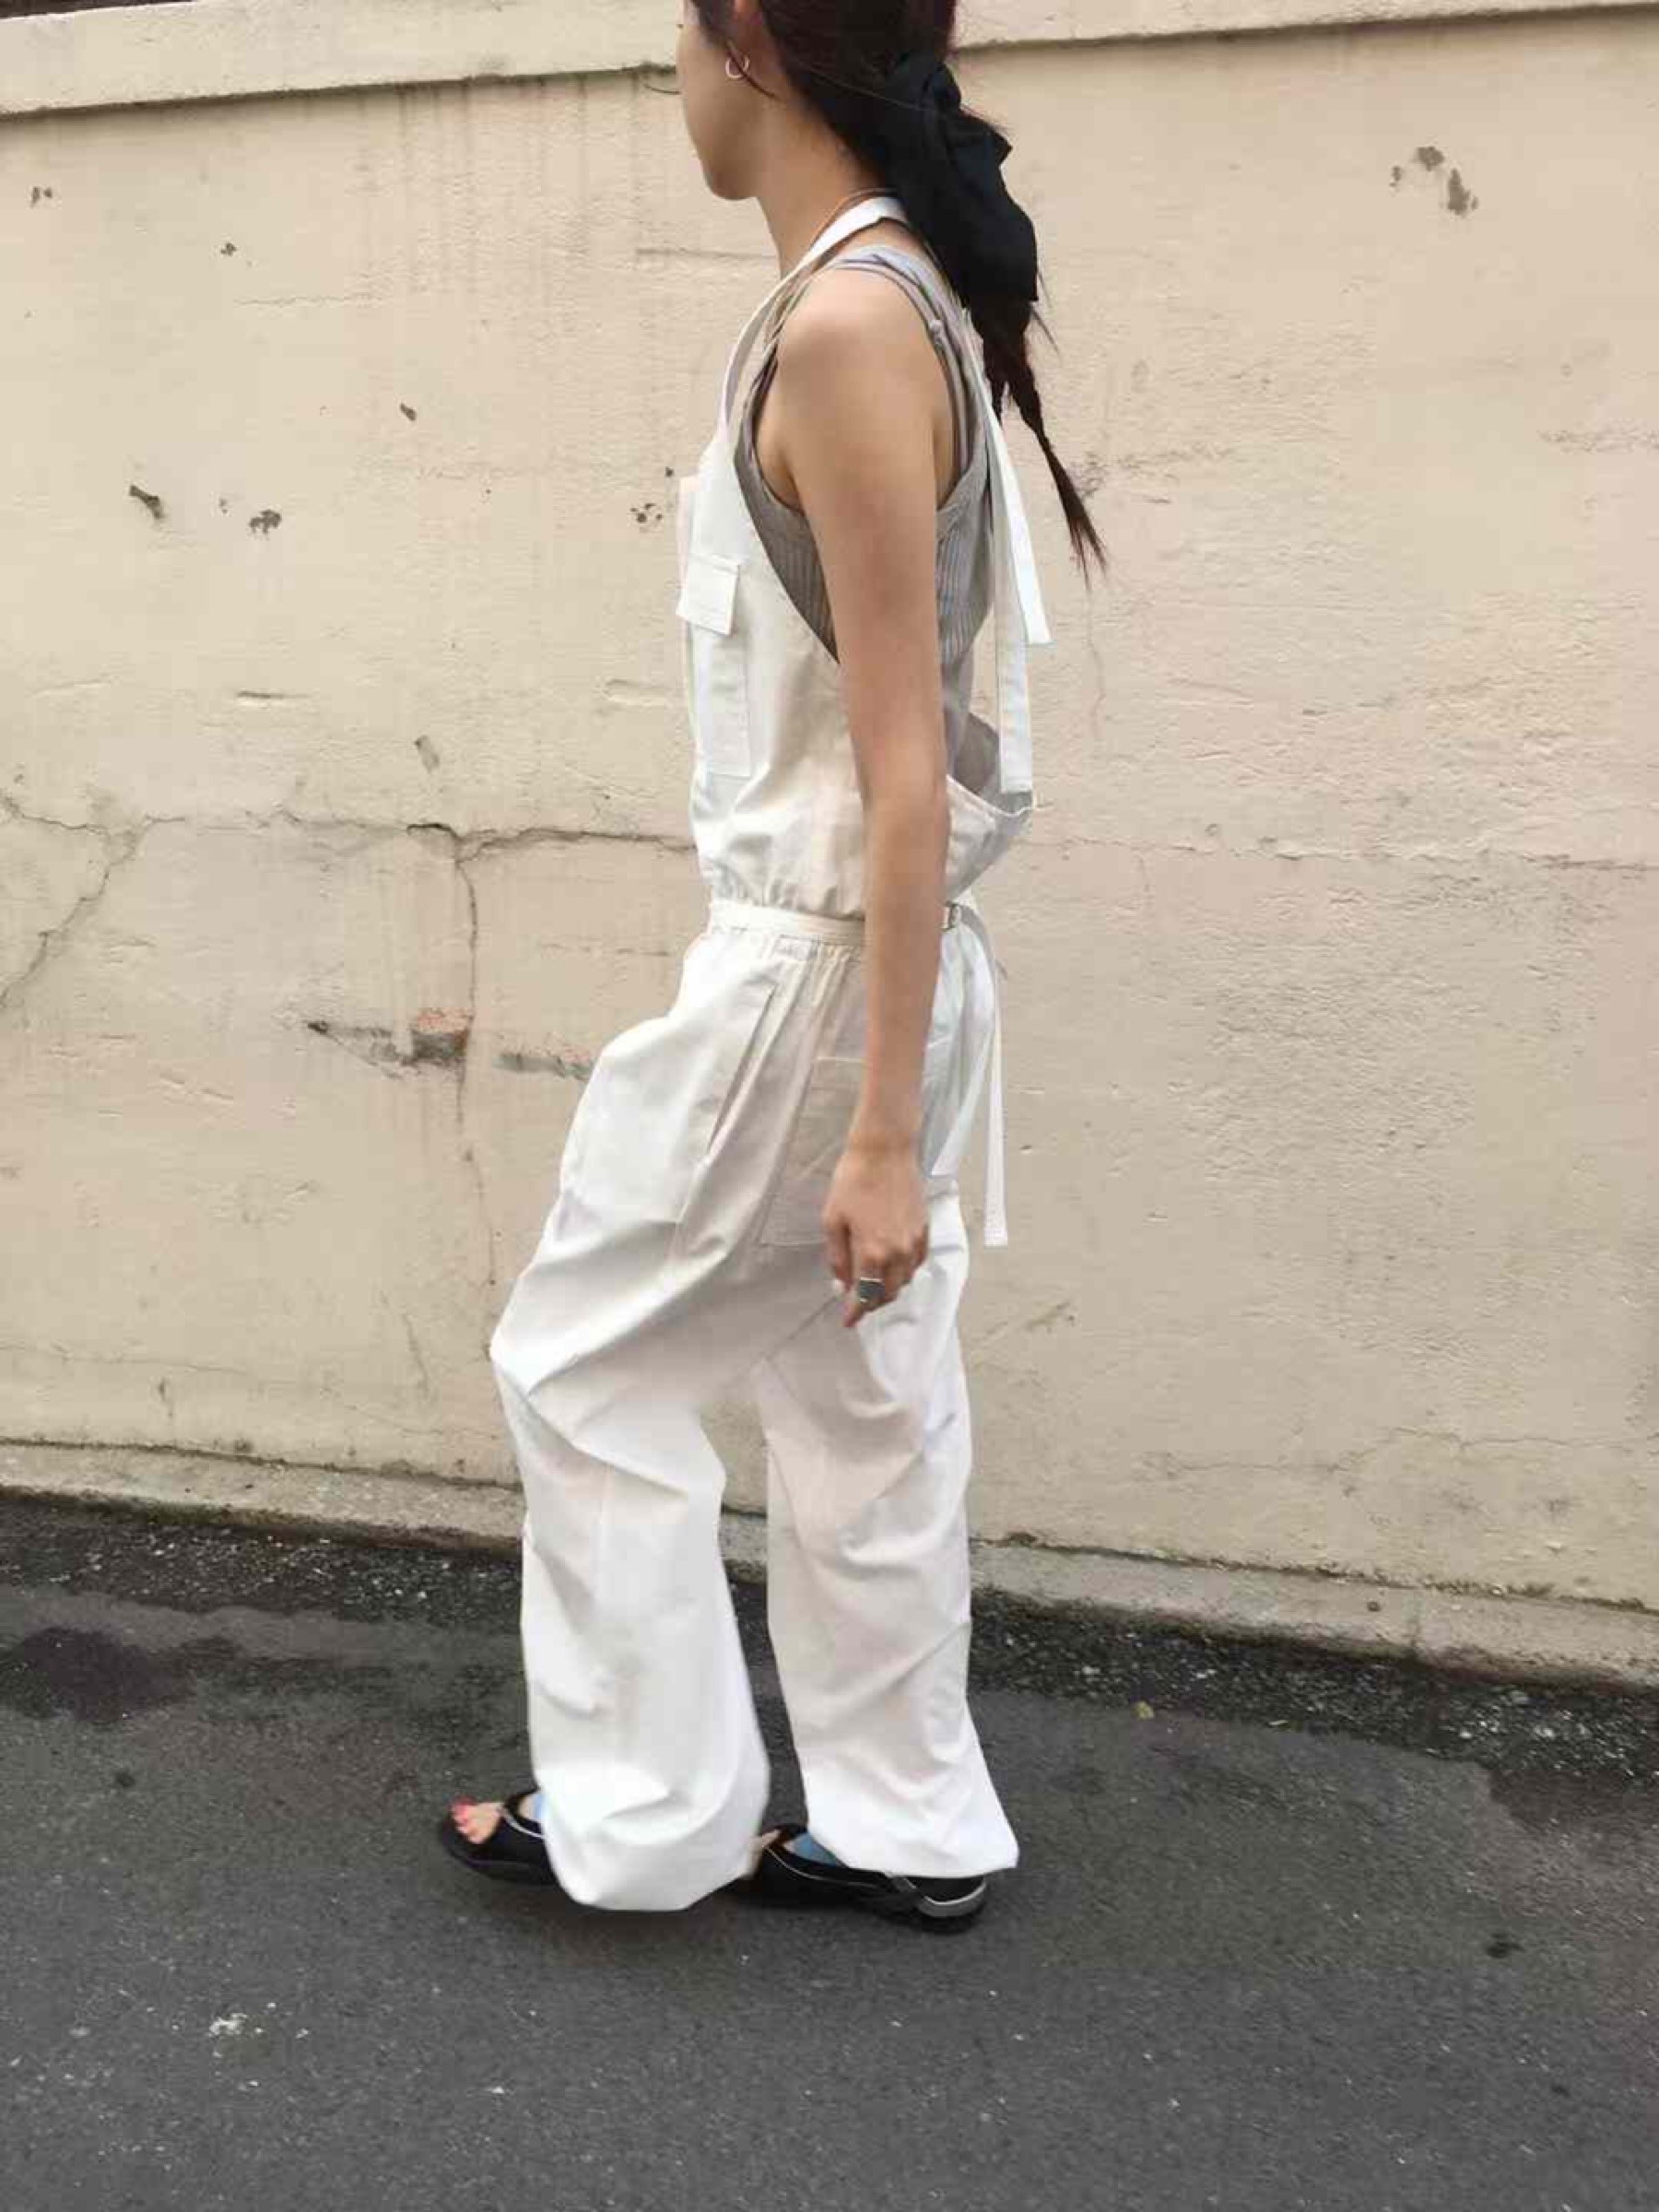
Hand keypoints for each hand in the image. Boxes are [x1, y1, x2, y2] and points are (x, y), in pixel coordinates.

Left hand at [822, 1136, 929, 1327]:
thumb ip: (838, 1257)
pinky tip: (894, 1266)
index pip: (865, 1296)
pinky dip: (905, 1272)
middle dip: (872, 1303)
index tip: (848, 1321)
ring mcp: (914, 1242)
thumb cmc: (853, 1180)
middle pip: (888, 1293)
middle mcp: (897, 1253)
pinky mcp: (924, 1229)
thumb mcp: (833, 1219)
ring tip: (874, 1284)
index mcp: (872, 1252)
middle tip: (858, 1302)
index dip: (855, 1313)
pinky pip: (917, 1262)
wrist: (885, 1151)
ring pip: (904, 1280)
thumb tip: (842, 1283)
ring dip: (889, 1288)